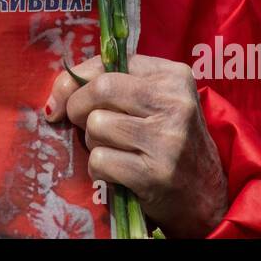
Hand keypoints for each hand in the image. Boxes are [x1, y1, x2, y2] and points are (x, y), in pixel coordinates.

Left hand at [44, 53, 227, 237]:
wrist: (205, 196)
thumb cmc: (168, 142)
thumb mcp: (153, 101)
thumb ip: (111, 86)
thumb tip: (55, 98)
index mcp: (173, 76)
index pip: (108, 64)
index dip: (76, 81)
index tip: (63, 99)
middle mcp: (174, 103)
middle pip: (100, 89)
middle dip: (78, 108)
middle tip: (86, 125)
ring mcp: (167, 139)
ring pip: (96, 125)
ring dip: (94, 142)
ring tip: (116, 151)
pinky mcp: (154, 174)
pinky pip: (99, 160)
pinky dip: (99, 170)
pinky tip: (119, 173)